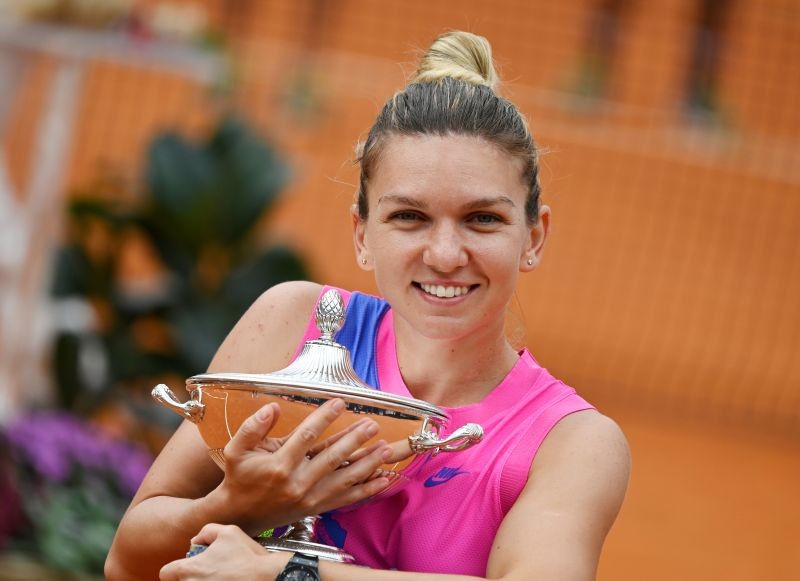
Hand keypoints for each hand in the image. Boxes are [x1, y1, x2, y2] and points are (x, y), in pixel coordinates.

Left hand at [159, 524, 285, 579]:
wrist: (267, 578)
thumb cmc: (247, 557)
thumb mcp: (228, 532)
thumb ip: (206, 531)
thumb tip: (195, 540)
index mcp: (189, 569)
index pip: (166, 573)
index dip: (174, 570)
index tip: (185, 569)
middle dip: (191, 577)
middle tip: (210, 572)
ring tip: (221, 577)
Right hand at [208, 398, 392, 532]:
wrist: (240, 515)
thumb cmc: (239, 478)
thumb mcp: (237, 450)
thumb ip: (253, 427)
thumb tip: (272, 408)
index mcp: (279, 466)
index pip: (306, 437)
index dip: (324, 418)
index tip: (339, 403)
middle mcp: (297, 483)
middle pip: (332, 458)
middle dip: (354, 440)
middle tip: (372, 425)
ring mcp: (309, 498)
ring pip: (344, 479)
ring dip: (367, 463)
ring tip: (385, 447)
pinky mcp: (316, 508)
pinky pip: (346, 499)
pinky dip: (367, 489)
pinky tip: (383, 479)